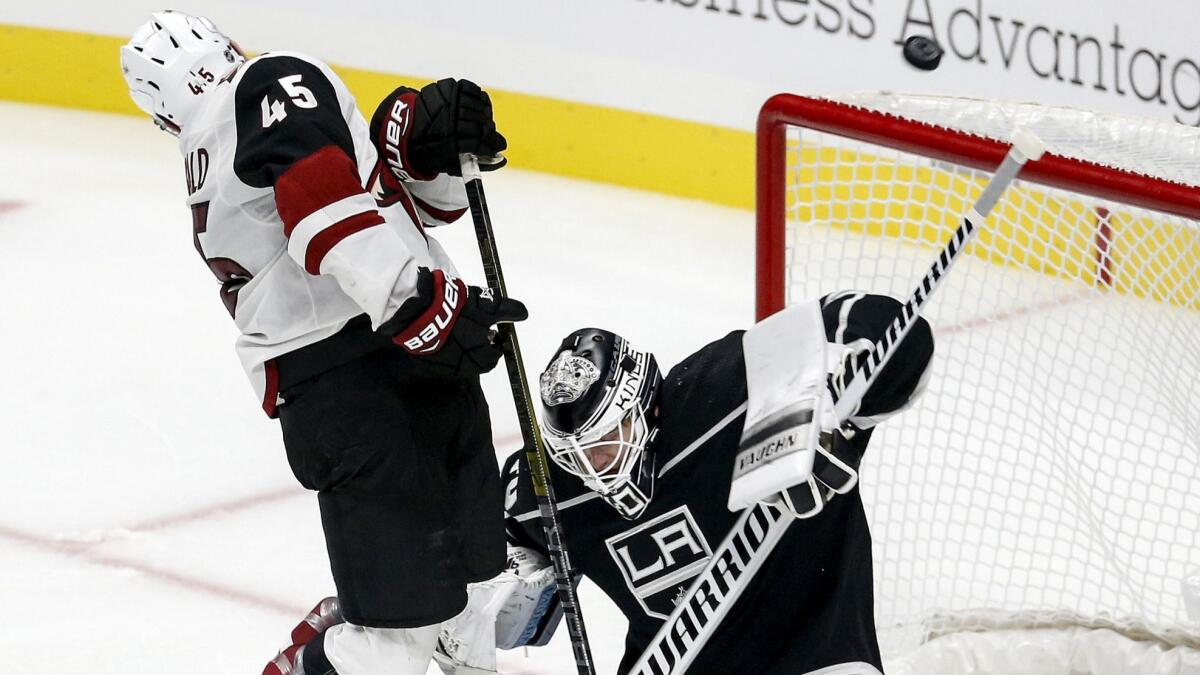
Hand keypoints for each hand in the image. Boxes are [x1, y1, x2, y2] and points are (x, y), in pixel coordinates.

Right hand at [388, 268, 526, 376]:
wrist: (419, 311)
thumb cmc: (458, 311)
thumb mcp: (488, 305)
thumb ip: (507, 310)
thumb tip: (523, 313)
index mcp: (479, 356)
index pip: (494, 356)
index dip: (497, 344)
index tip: (495, 334)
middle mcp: (462, 366)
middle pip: (477, 363)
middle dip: (481, 351)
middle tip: (479, 334)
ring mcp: (441, 366)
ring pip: (458, 362)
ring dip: (462, 351)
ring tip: (460, 333)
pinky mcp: (424, 360)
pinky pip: (439, 359)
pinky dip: (445, 350)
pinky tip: (443, 336)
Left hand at [409, 78, 507, 175]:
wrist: (407, 128)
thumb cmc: (431, 149)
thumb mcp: (450, 164)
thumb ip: (477, 163)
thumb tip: (501, 159)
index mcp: (447, 142)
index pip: (479, 143)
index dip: (492, 145)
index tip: (498, 146)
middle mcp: (447, 121)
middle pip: (481, 125)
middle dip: (490, 132)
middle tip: (490, 134)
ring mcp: (447, 102)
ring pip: (478, 107)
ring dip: (485, 115)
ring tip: (483, 120)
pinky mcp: (447, 88)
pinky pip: (471, 89)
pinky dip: (478, 97)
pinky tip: (477, 105)